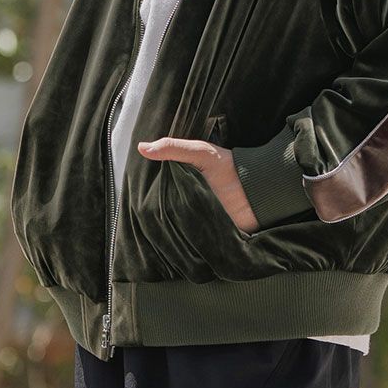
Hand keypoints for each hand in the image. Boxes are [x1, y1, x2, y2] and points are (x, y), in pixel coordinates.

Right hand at [137, 135, 258, 231]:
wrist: (259, 194)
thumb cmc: (231, 169)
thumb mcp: (201, 153)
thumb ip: (174, 148)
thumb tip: (142, 147)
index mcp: (182, 179)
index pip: (157, 184)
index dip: (144, 186)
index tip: (128, 188)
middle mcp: (185, 197)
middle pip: (161, 206)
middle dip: (149, 208)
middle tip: (131, 210)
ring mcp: (193, 216)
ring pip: (170, 223)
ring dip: (161, 226)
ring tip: (141, 227)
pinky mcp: (201, 233)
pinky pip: (184, 238)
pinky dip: (176, 239)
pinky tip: (162, 240)